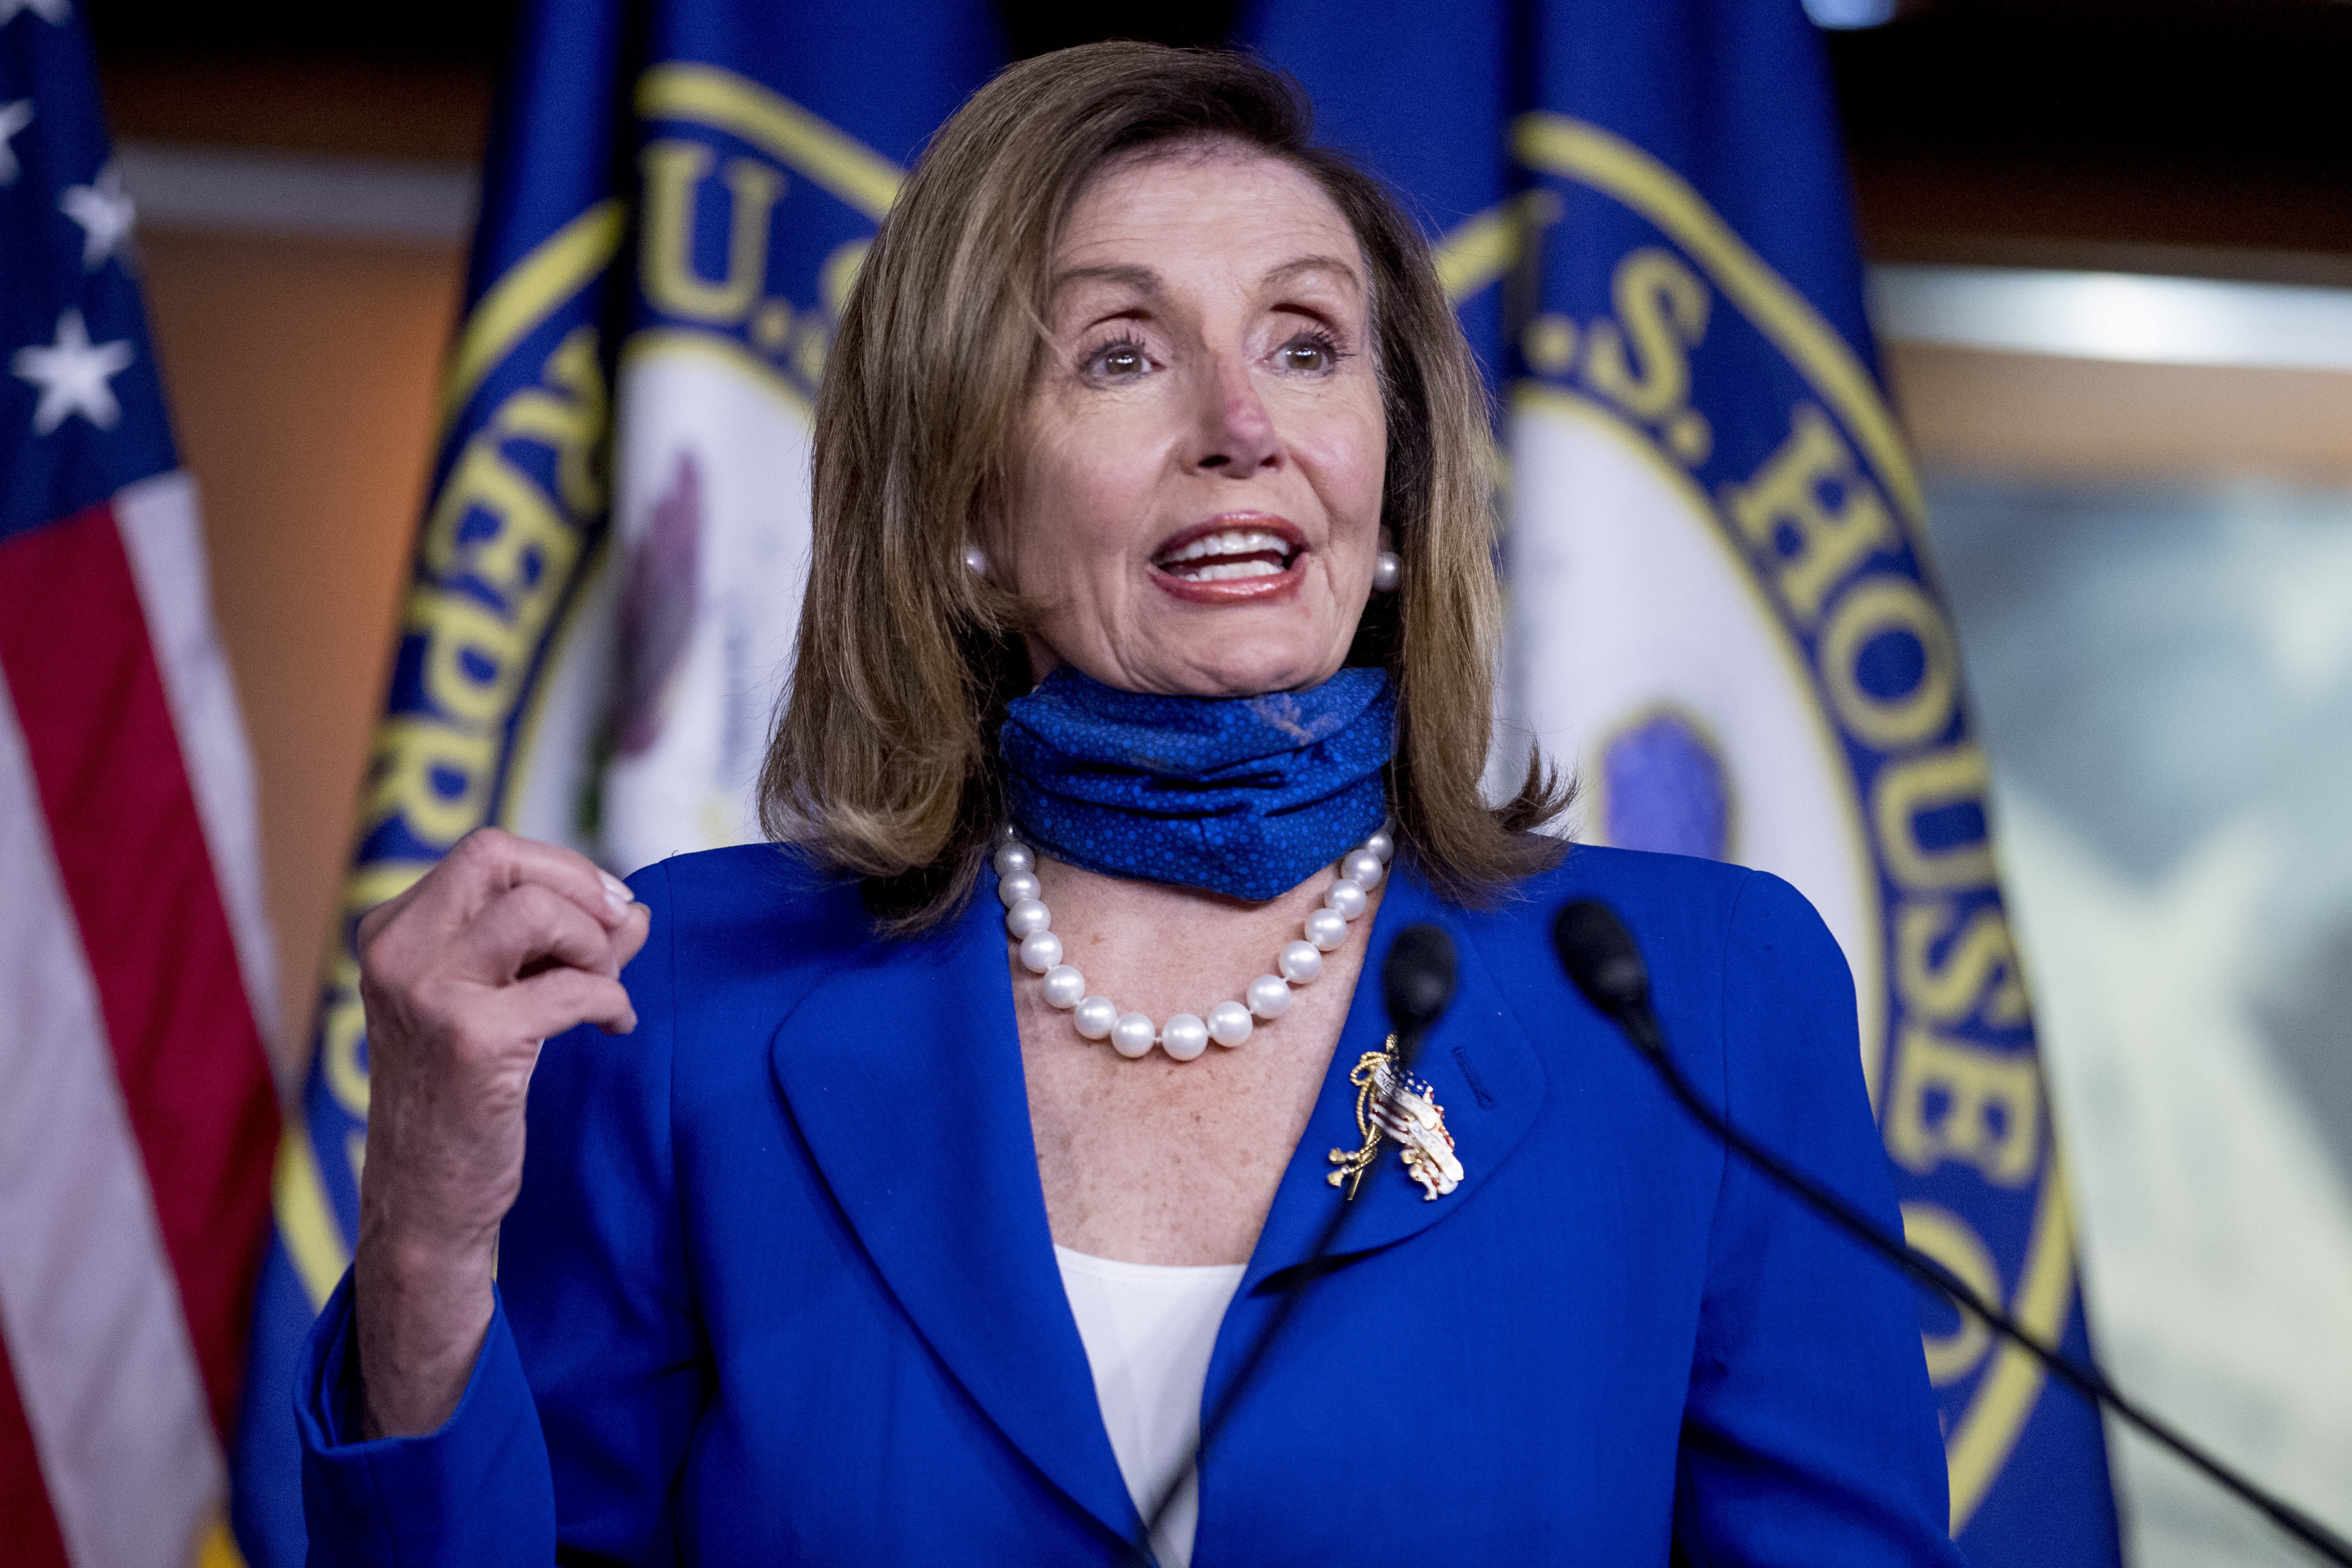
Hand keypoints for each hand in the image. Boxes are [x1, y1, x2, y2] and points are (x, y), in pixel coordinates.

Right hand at [350, 827, 649, 1437]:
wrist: (427, 1201)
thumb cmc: (462, 1099)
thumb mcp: (502, 1002)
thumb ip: (563, 948)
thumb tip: (633, 906)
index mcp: (391, 934)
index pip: (487, 852)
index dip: (561, 870)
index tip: (604, 907)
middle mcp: (397, 954)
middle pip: (501, 858)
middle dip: (577, 887)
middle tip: (611, 939)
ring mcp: (428, 993)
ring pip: (536, 911)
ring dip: (592, 945)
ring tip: (603, 989)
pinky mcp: (472, 1039)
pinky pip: (573, 988)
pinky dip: (609, 1000)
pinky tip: (614, 1025)